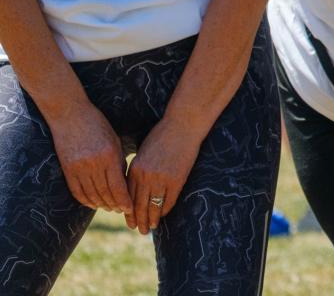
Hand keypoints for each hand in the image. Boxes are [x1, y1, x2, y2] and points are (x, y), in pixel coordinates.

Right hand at [46, 103, 130, 213]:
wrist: (71, 116)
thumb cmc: (98, 125)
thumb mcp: (114, 141)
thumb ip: (118, 161)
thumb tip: (124, 182)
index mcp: (109, 156)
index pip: (118, 186)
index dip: (124, 200)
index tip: (130, 209)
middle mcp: (94, 165)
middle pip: (105, 193)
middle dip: (114, 204)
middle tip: (121, 210)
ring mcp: (79, 168)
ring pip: (91, 195)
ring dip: (101, 204)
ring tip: (109, 207)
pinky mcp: (67, 170)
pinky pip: (77, 192)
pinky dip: (86, 201)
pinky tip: (93, 204)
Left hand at [125, 115, 202, 233]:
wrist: (183, 125)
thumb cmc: (163, 135)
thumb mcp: (144, 152)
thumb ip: (138, 169)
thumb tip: (135, 188)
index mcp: (135, 169)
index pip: (128, 197)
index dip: (128, 212)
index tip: (129, 220)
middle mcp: (145, 176)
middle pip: (138, 205)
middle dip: (137, 220)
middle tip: (138, 230)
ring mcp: (161, 179)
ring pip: (153, 206)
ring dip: (151, 220)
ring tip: (150, 228)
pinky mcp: (177, 179)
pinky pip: (169, 201)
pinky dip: (164, 210)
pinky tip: (163, 215)